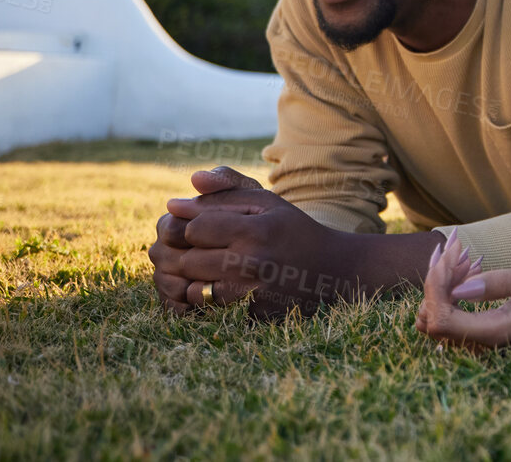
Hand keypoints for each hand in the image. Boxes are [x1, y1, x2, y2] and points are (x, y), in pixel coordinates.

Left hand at [149, 166, 362, 318]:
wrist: (333, 268)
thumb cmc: (293, 229)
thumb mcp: (265, 202)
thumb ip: (222, 194)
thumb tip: (176, 199)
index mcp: (256, 230)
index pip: (194, 228)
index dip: (193, 227)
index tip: (206, 229)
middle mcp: (253, 263)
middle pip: (188, 261)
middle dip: (191, 255)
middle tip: (205, 251)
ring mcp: (254, 294)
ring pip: (195, 290)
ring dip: (198, 280)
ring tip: (215, 270)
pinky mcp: (255, 315)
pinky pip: (214, 310)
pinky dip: (214, 300)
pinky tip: (229, 288)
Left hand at [416, 238, 510, 348]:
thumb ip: (500, 283)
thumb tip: (460, 290)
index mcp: (495, 331)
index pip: (441, 320)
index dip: (436, 289)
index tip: (452, 256)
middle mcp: (484, 339)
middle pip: (432, 319)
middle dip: (437, 281)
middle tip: (458, 247)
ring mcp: (483, 333)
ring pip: (438, 315)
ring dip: (443, 282)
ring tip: (463, 253)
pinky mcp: (484, 323)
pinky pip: (451, 310)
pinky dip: (452, 285)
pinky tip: (469, 264)